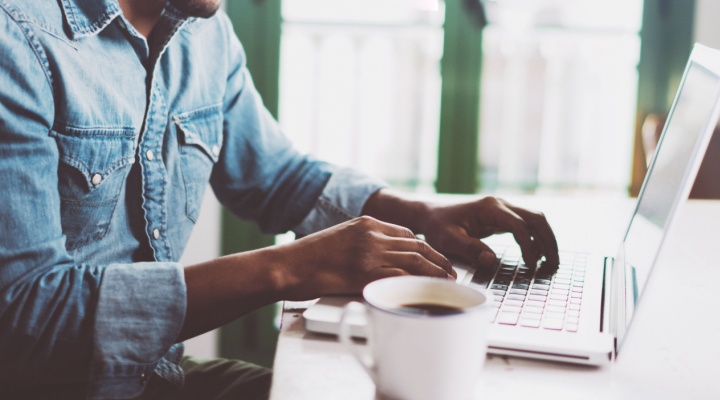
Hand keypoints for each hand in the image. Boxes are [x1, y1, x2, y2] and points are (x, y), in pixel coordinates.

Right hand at [278, 216, 455, 298]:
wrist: (288, 265)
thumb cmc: (309, 258)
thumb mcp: (341, 238)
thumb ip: (363, 244)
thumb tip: (383, 259)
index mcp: (366, 222)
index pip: (406, 234)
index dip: (426, 248)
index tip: (435, 259)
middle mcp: (372, 234)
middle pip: (417, 246)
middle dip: (438, 260)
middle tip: (451, 273)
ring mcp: (370, 252)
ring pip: (415, 261)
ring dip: (436, 273)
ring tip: (448, 283)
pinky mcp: (365, 272)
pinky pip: (401, 277)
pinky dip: (419, 285)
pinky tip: (428, 292)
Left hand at [419, 197, 558, 267]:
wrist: (430, 215)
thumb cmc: (437, 226)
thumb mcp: (448, 240)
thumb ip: (469, 249)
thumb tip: (492, 261)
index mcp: (489, 208)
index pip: (519, 226)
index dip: (528, 246)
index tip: (532, 266)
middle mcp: (500, 205)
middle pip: (536, 218)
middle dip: (548, 241)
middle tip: (554, 265)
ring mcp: (502, 209)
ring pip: (535, 220)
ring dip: (545, 240)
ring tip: (551, 263)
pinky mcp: (502, 217)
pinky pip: (526, 226)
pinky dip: (535, 239)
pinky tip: (536, 257)